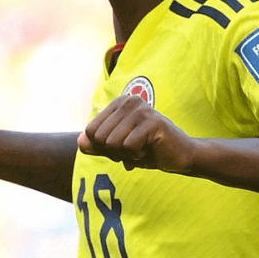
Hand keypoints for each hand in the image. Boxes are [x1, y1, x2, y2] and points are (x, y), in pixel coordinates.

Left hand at [77, 95, 198, 173]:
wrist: (179, 156)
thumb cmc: (147, 150)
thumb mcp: (117, 149)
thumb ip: (97, 145)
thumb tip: (80, 142)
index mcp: (118, 103)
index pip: (91, 131)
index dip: (103, 147)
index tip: (123, 146)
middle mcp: (129, 101)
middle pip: (100, 138)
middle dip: (114, 152)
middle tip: (134, 149)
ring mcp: (141, 110)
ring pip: (113, 143)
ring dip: (126, 154)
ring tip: (142, 148)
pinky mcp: (152, 122)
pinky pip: (129, 147)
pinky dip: (137, 156)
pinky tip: (150, 149)